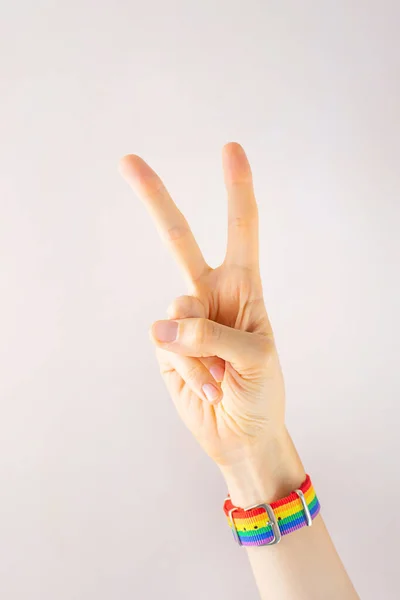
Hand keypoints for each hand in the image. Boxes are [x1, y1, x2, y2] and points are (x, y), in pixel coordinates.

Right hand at [119, 143, 291, 476]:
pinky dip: (187, 369)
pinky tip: (204, 386)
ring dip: (198, 352)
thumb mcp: (255, 358)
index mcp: (244, 287)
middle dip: (156, 200)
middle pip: (179, 239)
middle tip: (128, 160)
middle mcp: (211, 295)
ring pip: (174, 312)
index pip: (241, 229)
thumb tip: (163, 323)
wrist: (241, 435)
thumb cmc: (262, 391)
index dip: (237, 189)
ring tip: (220, 379)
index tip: (230, 149)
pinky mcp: (164, 347)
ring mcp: (183, 320)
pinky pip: (164, 345)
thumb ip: (212, 334)